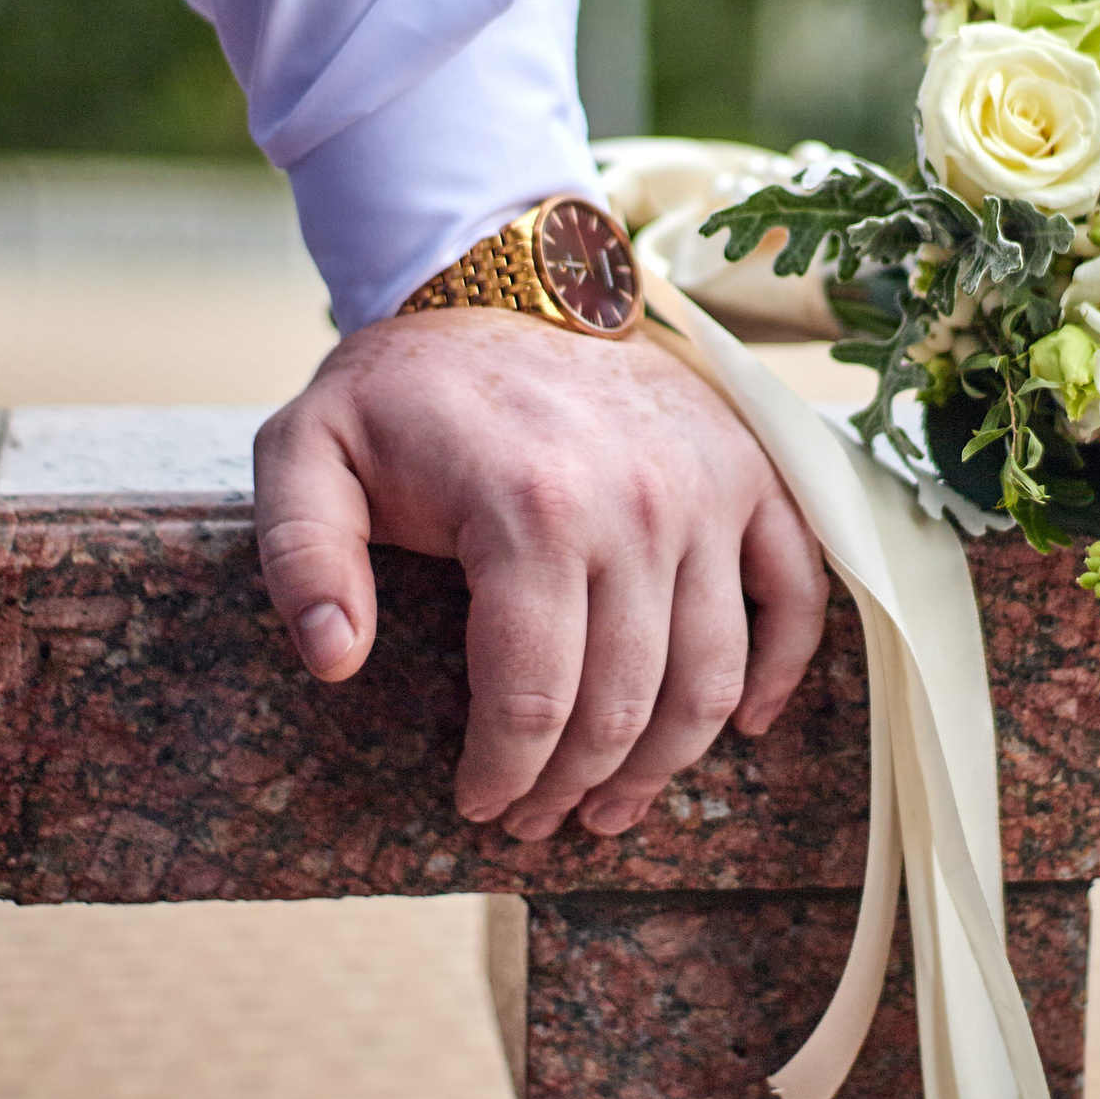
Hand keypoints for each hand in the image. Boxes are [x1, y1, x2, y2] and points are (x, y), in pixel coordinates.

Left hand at [252, 308, 829, 839]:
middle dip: (576, 785)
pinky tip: (742, 724)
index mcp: (529, 507)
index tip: (478, 806)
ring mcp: (708, 489)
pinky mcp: (753, 473)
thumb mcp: (308, 449)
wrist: (513, 277)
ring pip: (711, 673)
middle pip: (626, 702)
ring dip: (668, 763)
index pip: (533, 693)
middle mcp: (637, 504)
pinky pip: (797, 594)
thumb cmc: (405, 386)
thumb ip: (302, 555)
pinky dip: (778, 671)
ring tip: (614, 804)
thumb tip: (335, 662)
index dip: (506, 772)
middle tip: (537, 821)